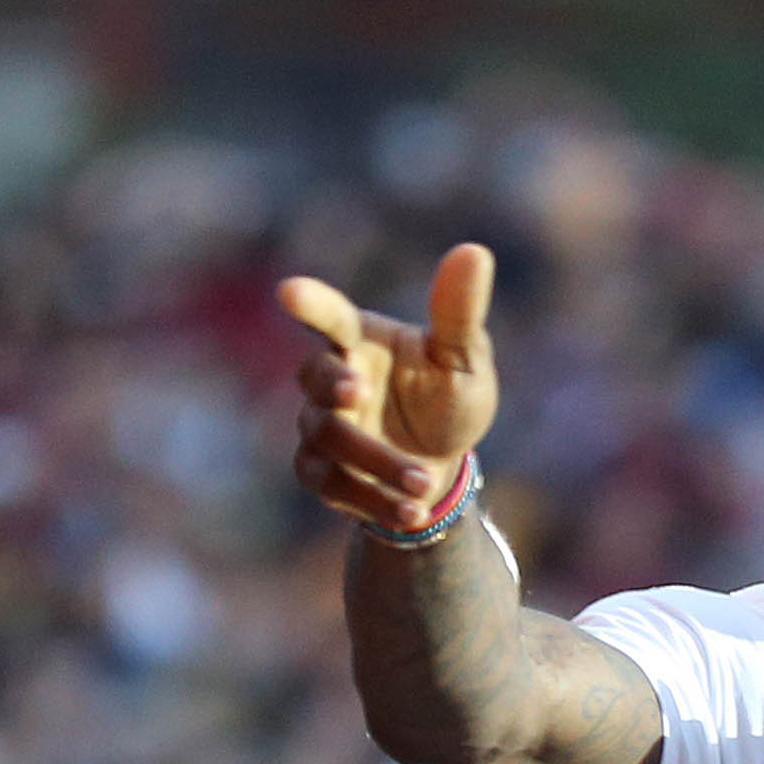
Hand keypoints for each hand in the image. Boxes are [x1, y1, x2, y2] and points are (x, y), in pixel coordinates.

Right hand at [280, 243, 499, 535]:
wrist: (441, 471)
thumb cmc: (448, 400)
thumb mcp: (464, 360)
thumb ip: (459, 313)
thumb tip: (475, 251)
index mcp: (361, 340)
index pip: (331, 317)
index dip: (310, 305)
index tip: (288, 292)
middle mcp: (334, 380)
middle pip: (315, 378)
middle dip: (333, 384)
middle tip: (359, 391)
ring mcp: (322, 428)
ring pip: (329, 438)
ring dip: (377, 460)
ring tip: (426, 482)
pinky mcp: (323, 473)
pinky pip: (332, 485)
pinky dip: (373, 501)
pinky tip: (413, 512)